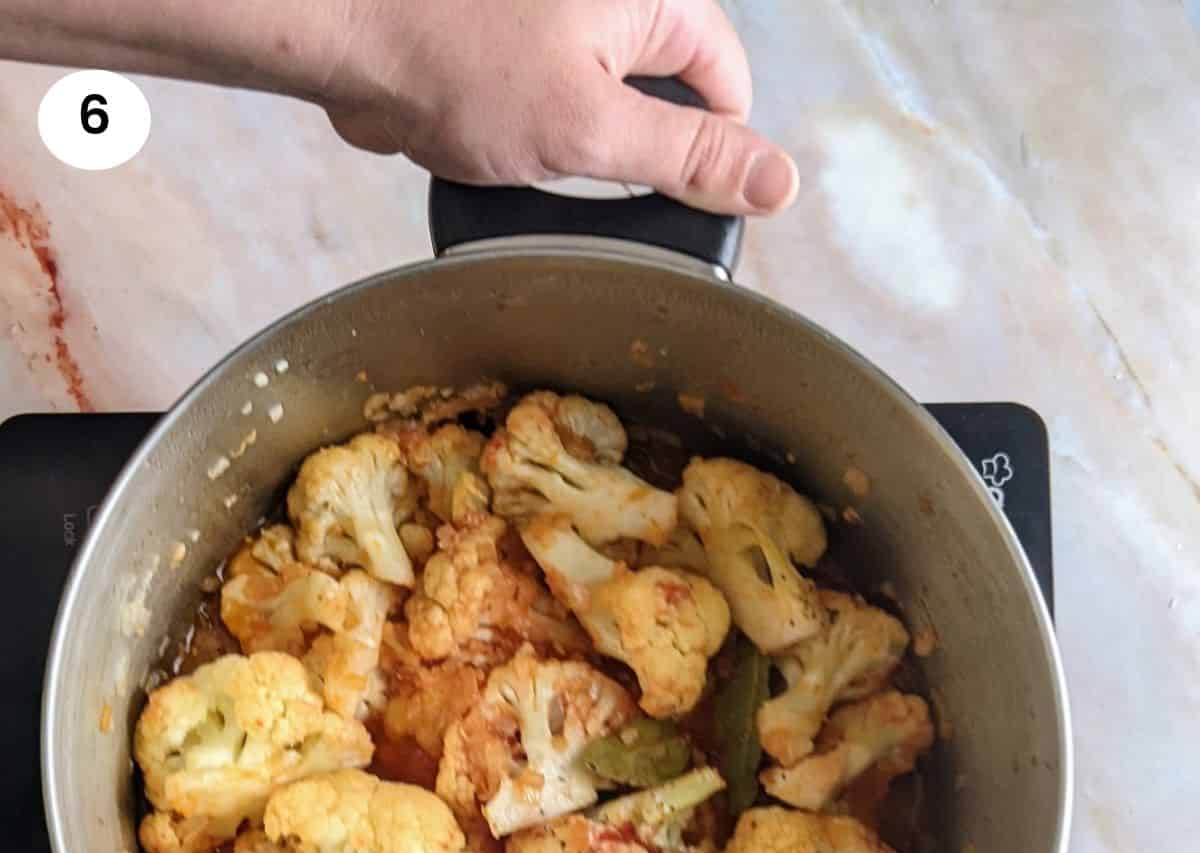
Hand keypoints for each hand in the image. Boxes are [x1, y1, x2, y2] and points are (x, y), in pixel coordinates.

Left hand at [314, 0, 798, 214]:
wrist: (346, 36)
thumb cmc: (454, 65)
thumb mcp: (593, 129)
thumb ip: (689, 157)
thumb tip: (778, 181)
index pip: (725, 82)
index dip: (707, 150)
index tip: (673, 199)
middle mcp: (610, 0)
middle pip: (667, 94)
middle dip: (632, 152)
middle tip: (585, 181)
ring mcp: (559, 21)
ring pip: (606, 108)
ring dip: (577, 153)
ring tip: (529, 160)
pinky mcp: (513, 49)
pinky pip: (551, 109)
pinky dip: (531, 142)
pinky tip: (497, 148)